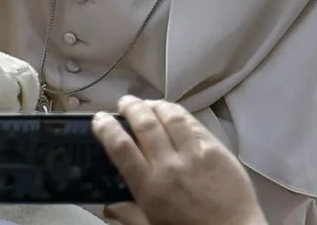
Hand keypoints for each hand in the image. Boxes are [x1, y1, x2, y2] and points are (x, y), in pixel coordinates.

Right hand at [93, 96, 266, 224]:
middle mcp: (169, 166)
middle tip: (124, 103)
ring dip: (155, 105)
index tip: (100, 119)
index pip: (121, 147)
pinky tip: (174, 113)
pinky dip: (180, 114)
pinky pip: (194, 124)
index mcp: (149, 187)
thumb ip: (128, 215)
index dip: (107, 128)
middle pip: (144, 123)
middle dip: (131, 107)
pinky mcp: (216, 150)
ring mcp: (194, 155)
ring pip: (170, 117)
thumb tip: (108, 207)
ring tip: (149, 103)